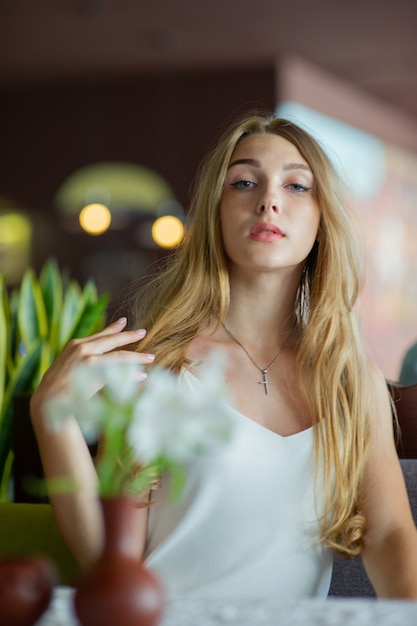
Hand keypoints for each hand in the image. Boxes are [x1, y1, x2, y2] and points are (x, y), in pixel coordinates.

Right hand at [30, 317, 153, 421]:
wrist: (48, 400)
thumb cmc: (60, 384)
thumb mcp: (70, 363)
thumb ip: (85, 355)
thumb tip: (104, 352)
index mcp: (76, 344)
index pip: (100, 334)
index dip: (114, 328)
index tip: (125, 322)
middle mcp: (82, 348)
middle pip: (113, 340)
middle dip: (130, 336)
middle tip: (143, 332)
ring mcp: (88, 361)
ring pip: (120, 356)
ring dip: (138, 357)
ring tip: (150, 357)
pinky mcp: (94, 375)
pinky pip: (119, 373)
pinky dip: (132, 374)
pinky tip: (141, 375)